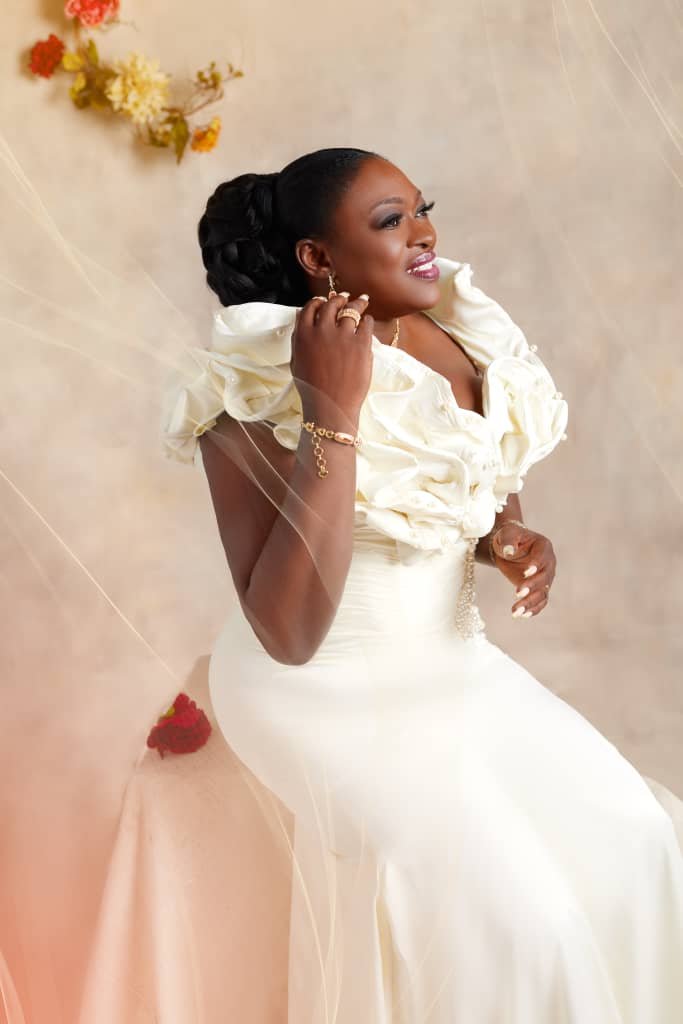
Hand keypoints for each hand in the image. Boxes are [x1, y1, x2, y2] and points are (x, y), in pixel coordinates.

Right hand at [291, 291, 373, 429]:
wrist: (330, 407)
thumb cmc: (312, 389)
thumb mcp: (296, 362)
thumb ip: (298, 338)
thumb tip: (301, 315)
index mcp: (303, 335)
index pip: (310, 307)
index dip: (318, 302)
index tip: (324, 301)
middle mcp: (322, 331)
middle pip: (332, 305)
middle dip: (339, 299)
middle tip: (346, 298)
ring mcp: (343, 336)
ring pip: (352, 310)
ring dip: (357, 303)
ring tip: (362, 301)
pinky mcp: (361, 344)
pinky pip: (366, 323)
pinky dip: (367, 320)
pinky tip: (367, 322)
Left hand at [490, 522, 555, 618]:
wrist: (508, 547)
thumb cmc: (509, 537)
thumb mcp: (507, 534)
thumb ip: (508, 540)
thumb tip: (509, 551)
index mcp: (543, 546)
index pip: (542, 557)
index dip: (535, 565)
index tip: (525, 572)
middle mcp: (548, 563)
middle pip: (544, 577)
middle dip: (532, 586)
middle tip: (518, 592)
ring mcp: (545, 577)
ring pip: (542, 592)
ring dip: (530, 602)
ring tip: (515, 611)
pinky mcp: (539, 589)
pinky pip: (540, 601)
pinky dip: (533, 609)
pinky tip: (522, 615)